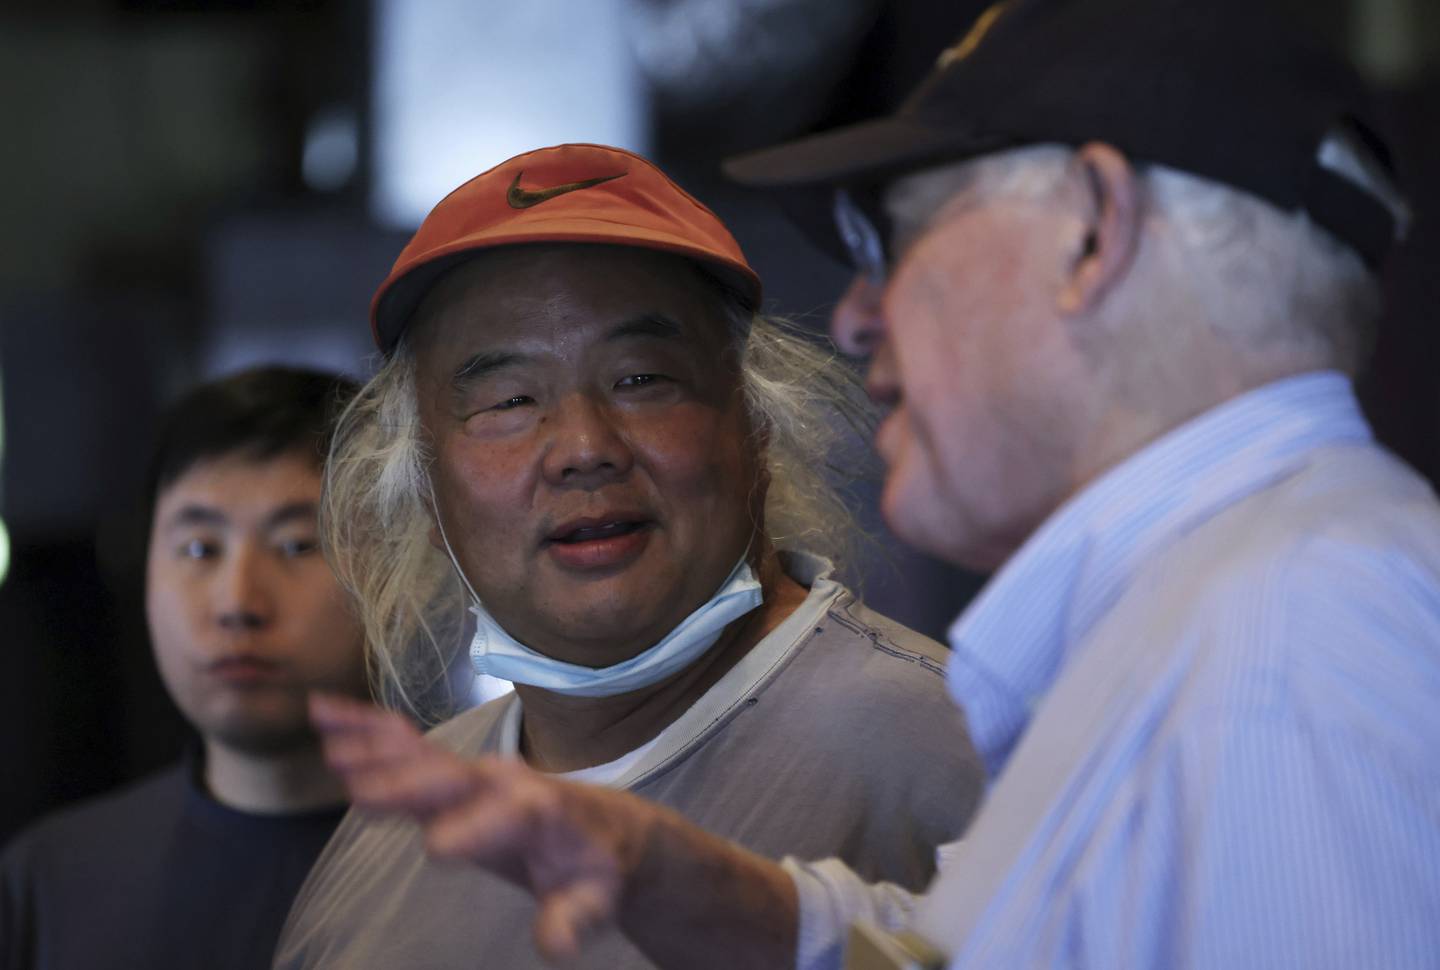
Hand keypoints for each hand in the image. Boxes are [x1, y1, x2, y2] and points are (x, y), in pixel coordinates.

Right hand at [309, 692, 649, 960]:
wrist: (599, 827)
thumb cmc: (593, 866)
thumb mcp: (596, 898)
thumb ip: (574, 917)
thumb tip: (555, 942)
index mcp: (542, 812)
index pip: (513, 814)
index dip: (478, 827)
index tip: (437, 847)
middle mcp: (503, 782)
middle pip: (455, 778)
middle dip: (411, 783)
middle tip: (361, 791)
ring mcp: (472, 773)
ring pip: (420, 754)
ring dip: (374, 746)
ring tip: (326, 736)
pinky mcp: (447, 774)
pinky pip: (404, 746)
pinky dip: (365, 728)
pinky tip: (326, 714)